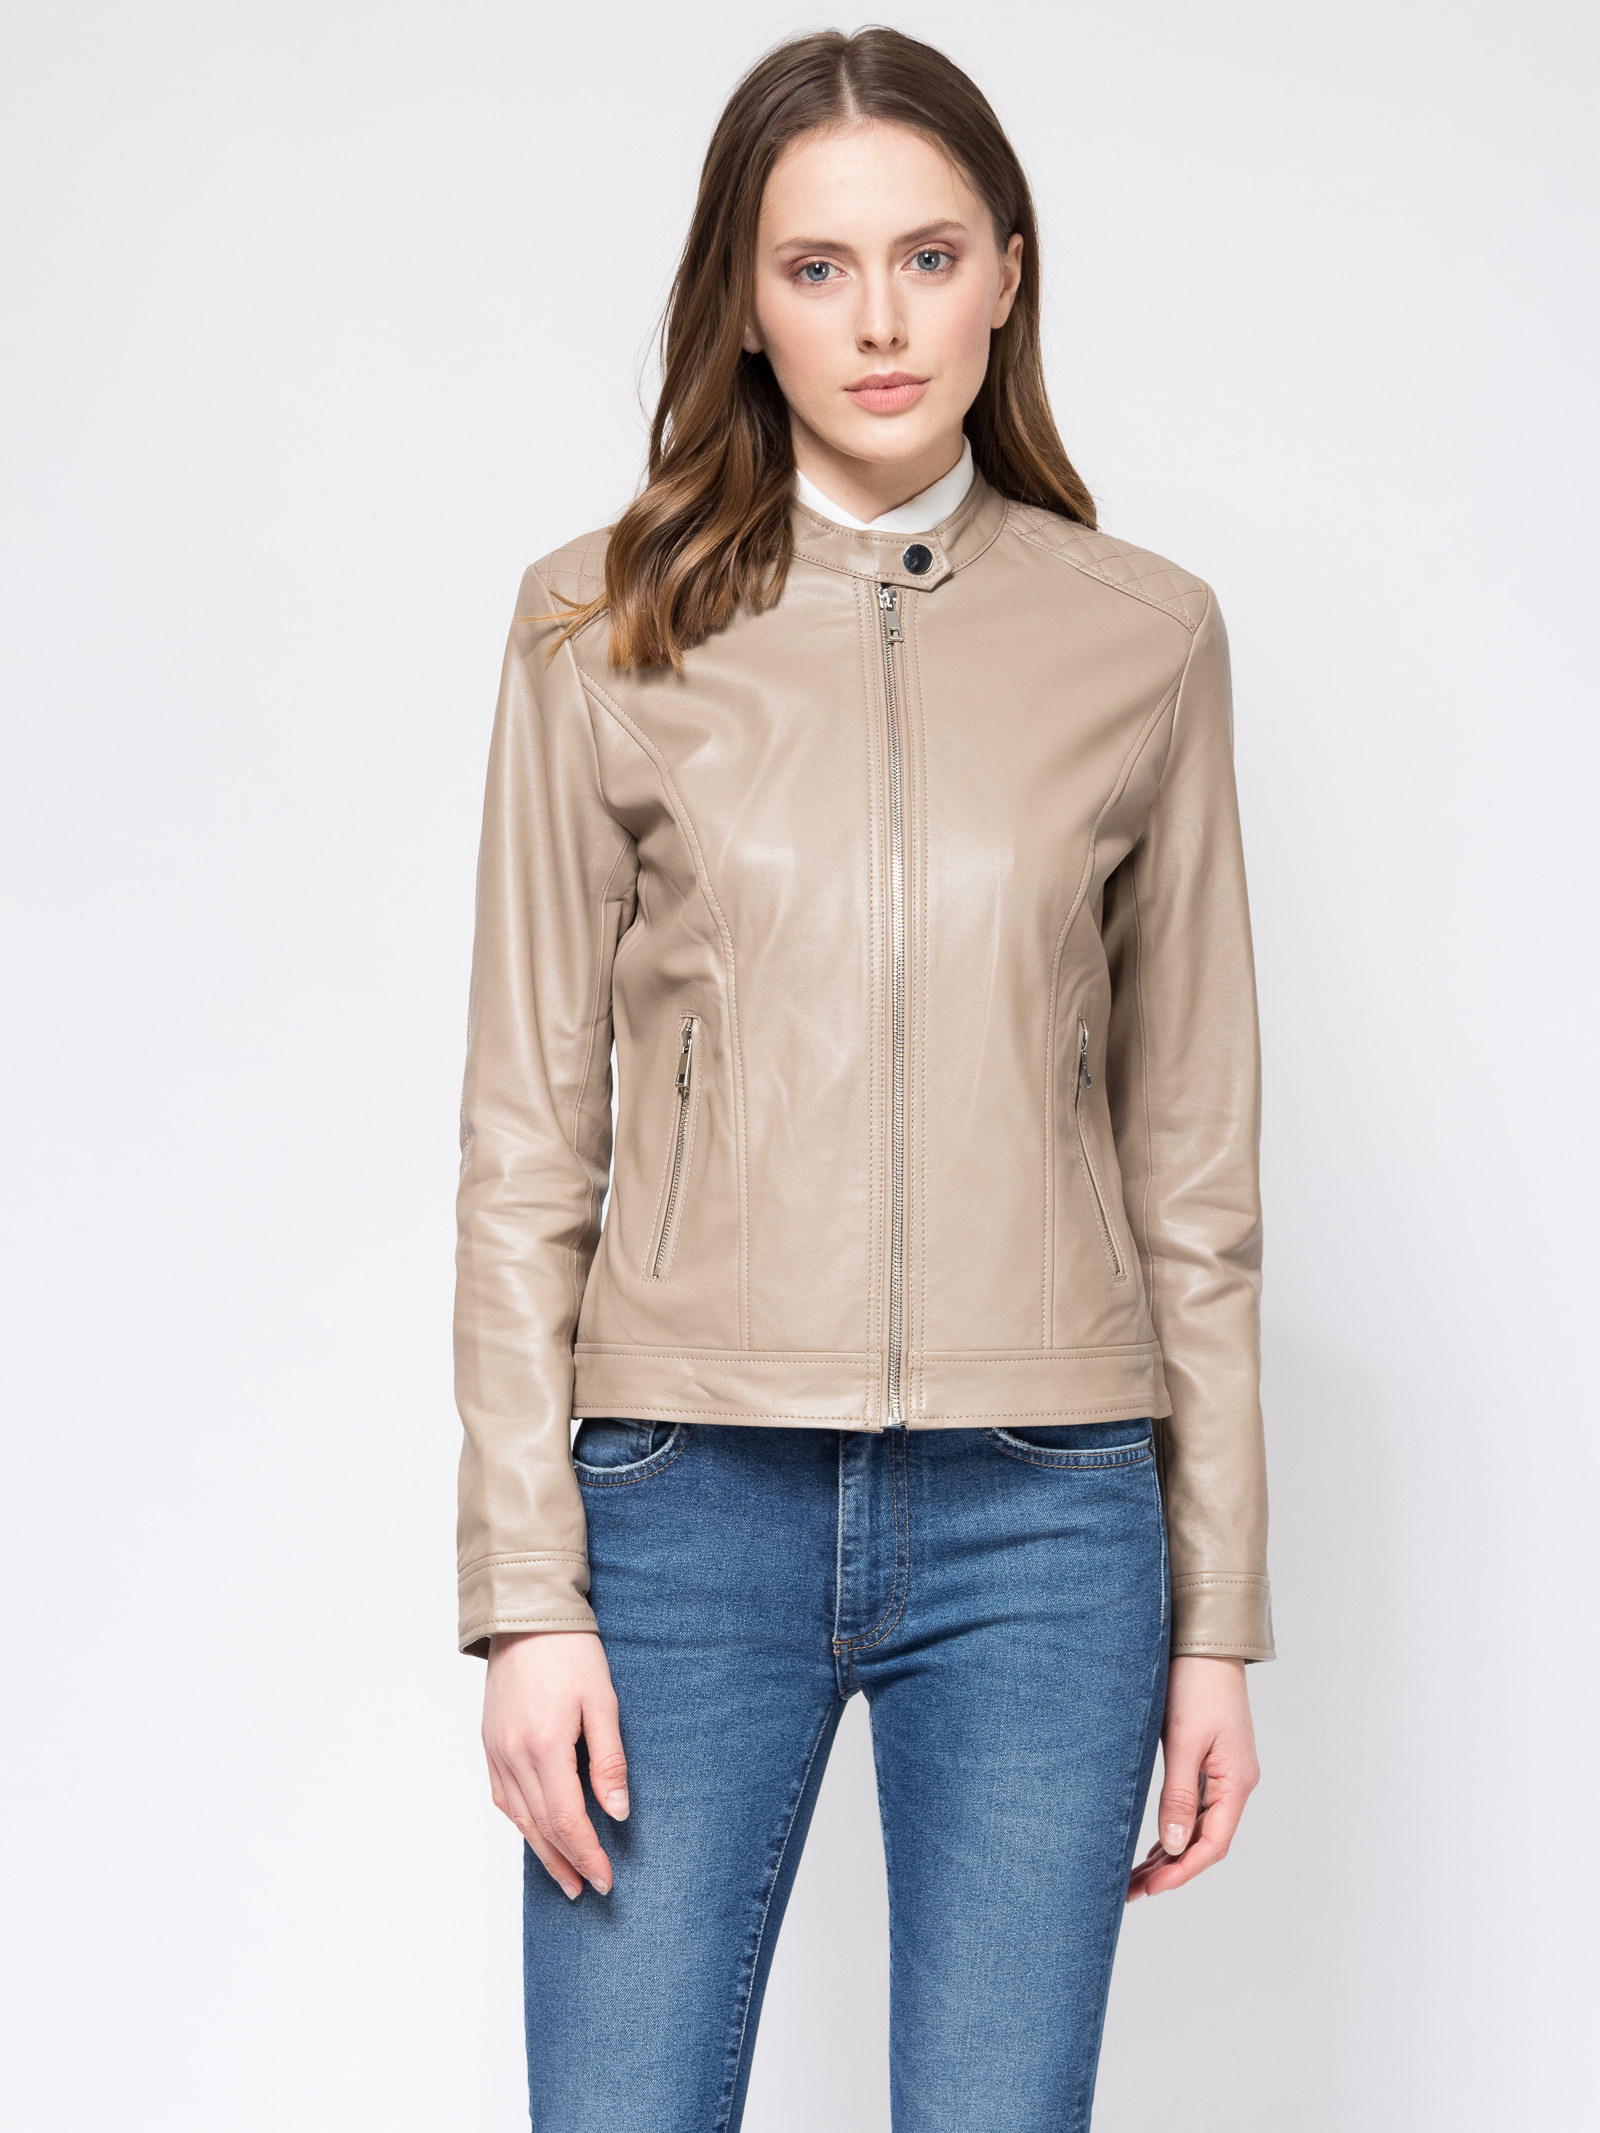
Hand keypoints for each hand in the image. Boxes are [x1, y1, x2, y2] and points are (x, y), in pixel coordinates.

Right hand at [483, 1630, 629, 1898]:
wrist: (525, 1615)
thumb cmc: (570, 1652)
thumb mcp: (603, 1701)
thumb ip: (609, 1760)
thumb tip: (616, 1812)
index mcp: (544, 1747)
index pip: (568, 1820)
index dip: (587, 1854)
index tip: (605, 1879)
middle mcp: (513, 1756)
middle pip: (540, 1827)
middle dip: (566, 1862)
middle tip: (586, 1890)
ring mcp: (495, 1750)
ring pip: (517, 1817)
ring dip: (541, 1851)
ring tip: (563, 1876)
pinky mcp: (489, 1742)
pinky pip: (501, 1796)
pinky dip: (519, 1822)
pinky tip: (535, 1832)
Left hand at [1126, 1654, 1258, 1901]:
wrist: (1205, 1640)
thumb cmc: (1196, 1684)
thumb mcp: (1184, 1741)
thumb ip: (1178, 1794)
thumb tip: (1173, 1846)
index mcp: (1235, 1782)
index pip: (1211, 1844)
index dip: (1181, 1871)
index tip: (1149, 1889)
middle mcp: (1234, 1781)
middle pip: (1204, 1840)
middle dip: (1169, 1868)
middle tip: (1131, 1890)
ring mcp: (1223, 1770)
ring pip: (1197, 1824)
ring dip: (1169, 1851)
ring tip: (1135, 1875)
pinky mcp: (1210, 1757)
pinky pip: (1193, 1805)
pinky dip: (1172, 1826)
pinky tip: (1153, 1841)